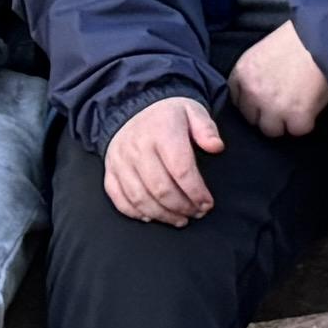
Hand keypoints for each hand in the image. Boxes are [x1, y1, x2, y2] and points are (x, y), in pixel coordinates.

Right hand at [104, 95, 223, 225]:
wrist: (133, 107)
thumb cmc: (169, 115)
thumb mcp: (193, 111)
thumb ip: (206, 129)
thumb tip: (216, 147)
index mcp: (162, 132)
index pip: (180, 169)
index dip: (196, 191)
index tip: (208, 203)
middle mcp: (137, 148)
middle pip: (160, 188)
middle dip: (182, 206)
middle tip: (197, 214)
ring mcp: (120, 161)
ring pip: (139, 197)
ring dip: (162, 214)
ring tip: (180, 220)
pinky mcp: (110, 170)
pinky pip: (118, 197)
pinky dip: (134, 212)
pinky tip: (152, 217)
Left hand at [229, 24, 327, 137]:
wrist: (324, 38)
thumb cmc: (298, 39)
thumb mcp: (264, 51)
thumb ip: (256, 74)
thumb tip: (262, 90)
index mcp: (242, 73)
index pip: (238, 101)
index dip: (253, 103)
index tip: (265, 101)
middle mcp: (253, 92)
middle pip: (252, 119)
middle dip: (267, 115)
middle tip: (285, 105)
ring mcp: (273, 107)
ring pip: (272, 130)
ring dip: (285, 123)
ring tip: (299, 109)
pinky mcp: (296, 116)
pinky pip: (298, 130)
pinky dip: (306, 122)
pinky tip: (312, 109)